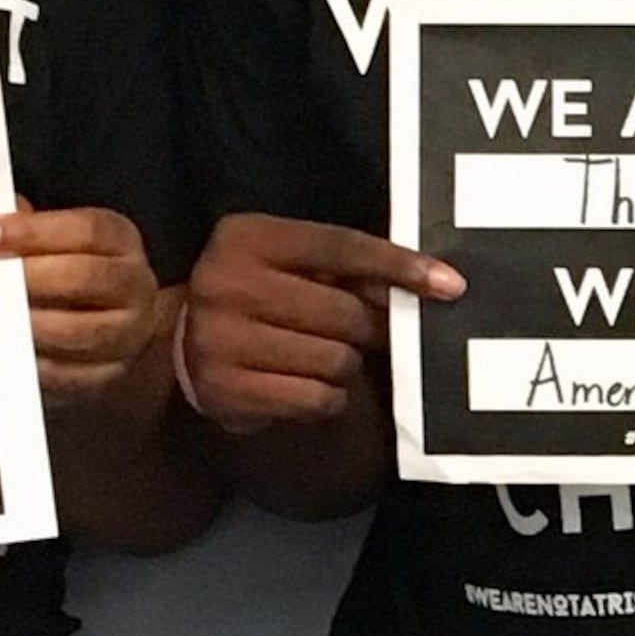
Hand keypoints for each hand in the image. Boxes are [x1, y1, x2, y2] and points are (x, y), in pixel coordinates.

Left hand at [0, 198, 168, 408]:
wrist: (114, 324)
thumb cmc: (74, 274)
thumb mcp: (58, 240)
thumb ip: (25, 227)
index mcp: (120, 242)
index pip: (86, 230)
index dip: (31, 231)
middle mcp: (134, 285)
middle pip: (88, 277)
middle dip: (29, 277)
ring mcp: (127, 333)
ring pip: (82, 331)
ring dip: (31, 323)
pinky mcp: (110, 375)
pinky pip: (72, 375)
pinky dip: (36, 365)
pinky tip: (8, 351)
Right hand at [179, 213, 462, 436]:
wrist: (184, 347)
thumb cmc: (261, 294)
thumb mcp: (291, 263)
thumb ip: (346, 267)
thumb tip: (428, 285)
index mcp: (247, 236)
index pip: (341, 247)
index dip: (399, 265)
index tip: (450, 285)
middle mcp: (225, 283)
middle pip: (345, 312)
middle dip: (374, 326)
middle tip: (377, 333)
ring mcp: (219, 340)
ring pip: (336, 359)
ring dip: (348, 364)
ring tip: (327, 356)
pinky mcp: (225, 391)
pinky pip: (316, 399)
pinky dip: (329, 397)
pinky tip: (310, 384)